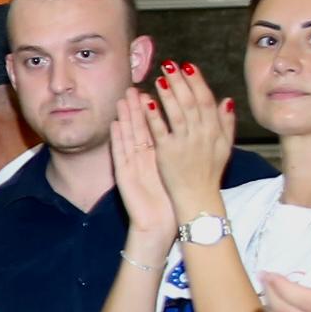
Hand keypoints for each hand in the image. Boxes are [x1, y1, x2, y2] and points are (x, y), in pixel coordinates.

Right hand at [109, 86, 177, 248]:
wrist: (159, 225)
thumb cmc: (171, 199)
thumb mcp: (181, 170)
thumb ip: (186, 148)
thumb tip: (194, 131)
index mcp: (158, 154)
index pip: (157, 126)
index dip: (157, 107)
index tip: (159, 88)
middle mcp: (143, 157)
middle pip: (140, 127)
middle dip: (138, 106)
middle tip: (135, 87)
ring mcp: (132, 165)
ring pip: (129, 136)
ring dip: (125, 117)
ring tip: (123, 98)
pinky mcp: (124, 176)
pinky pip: (120, 154)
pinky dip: (118, 139)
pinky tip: (116, 124)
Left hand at [150, 63, 235, 216]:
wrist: (199, 199)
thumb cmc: (210, 173)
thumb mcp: (224, 147)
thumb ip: (226, 123)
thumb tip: (227, 100)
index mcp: (214, 131)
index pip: (206, 100)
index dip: (197, 82)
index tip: (188, 67)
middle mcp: (202, 135)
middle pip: (191, 102)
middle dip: (180, 82)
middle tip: (170, 64)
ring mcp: (185, 144)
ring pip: (177, 114)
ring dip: (168, 95)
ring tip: (158, 78)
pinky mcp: (168, 154)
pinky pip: (160, 131)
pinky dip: (154, 116)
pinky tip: (146, 102)